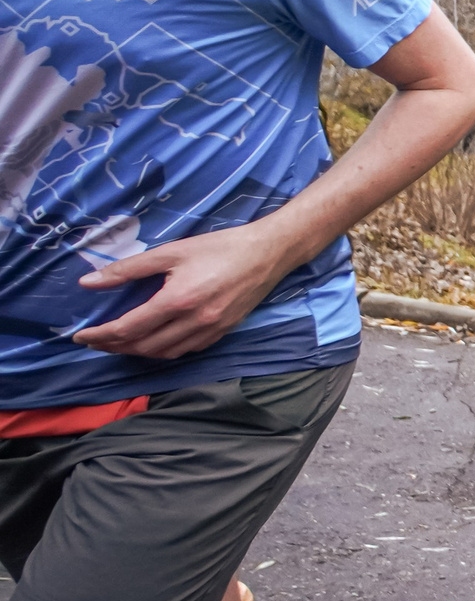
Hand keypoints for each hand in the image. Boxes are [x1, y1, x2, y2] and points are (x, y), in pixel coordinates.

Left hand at [73, 222, 297, 359]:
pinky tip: (154, 340)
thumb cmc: (219, 247)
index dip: (100, 335)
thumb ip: (127, 269)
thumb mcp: (170, 252)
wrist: (268, 253)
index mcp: (177, 300)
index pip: (128, 328)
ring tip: (119, 343)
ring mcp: (210, 331)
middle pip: (143, 346)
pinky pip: (185, 350)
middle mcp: (193, 322)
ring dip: (137, 351)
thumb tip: (88, 282)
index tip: (80, 336)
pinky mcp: (222, 332)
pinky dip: (163, 350)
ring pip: (164, 353)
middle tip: (95, 340)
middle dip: (114, 347)